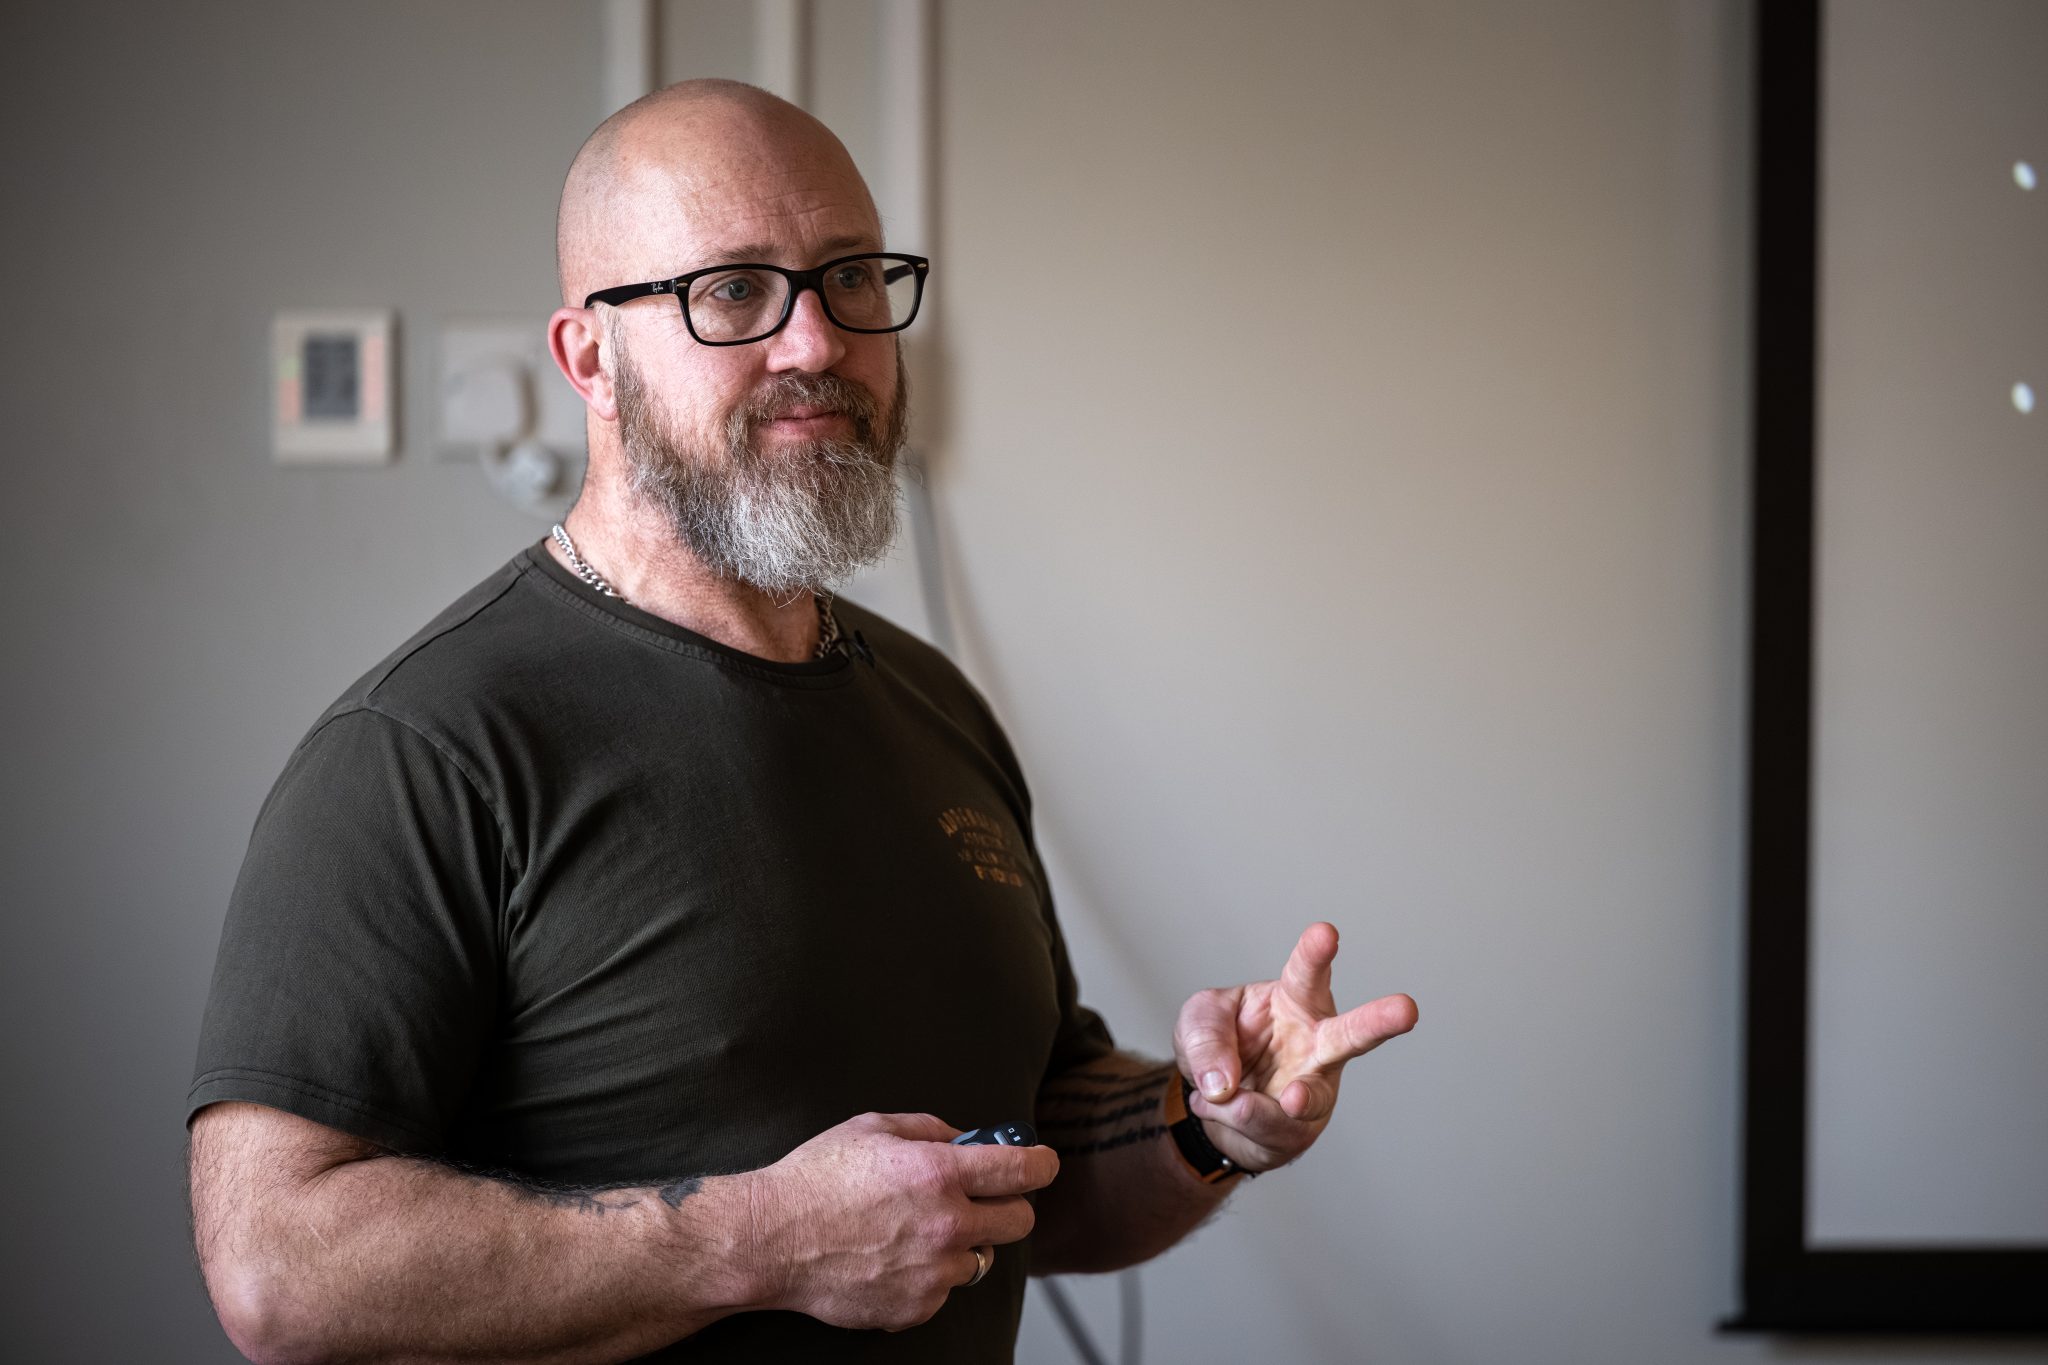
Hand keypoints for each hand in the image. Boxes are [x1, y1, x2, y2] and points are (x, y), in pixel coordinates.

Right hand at [747, 1112, 1059, 1331]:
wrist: (770, 1240)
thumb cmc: (815, 1179)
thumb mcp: (873, 1128)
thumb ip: (930, 1130)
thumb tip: (967, 1139)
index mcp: (938, 1173)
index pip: (1024, 1171)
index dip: (1040, 1164)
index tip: (1041, 1164)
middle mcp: (945, 1225)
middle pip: (1019, 1221)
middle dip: (1007, 1205)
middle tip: (981, 1199)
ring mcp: (932, 1273)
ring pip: (981, 1259)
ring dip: (964, 1244)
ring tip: (918, 1231)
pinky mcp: (915, 1308)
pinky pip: (945, 1290)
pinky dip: (930, 1276)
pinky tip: (894, 1258)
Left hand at [1173, 922, 1415, 1173]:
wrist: (1214, 1101)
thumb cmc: (1221, 1043)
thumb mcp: (1198, 1023)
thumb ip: (1206, 1040)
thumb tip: (1223, 1084)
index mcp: (1294, 1000)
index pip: (1306, 972)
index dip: (1316, 953)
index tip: (1325, 932)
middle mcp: (1315, 1041)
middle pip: (1352, 1033)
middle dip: (1378, 1022)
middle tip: (1406, 1009)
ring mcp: (1313, 1087)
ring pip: (1311, 1098)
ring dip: (1292, 1102)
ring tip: (1263, 1101)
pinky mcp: (1300, 1128)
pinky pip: (1270, 1129)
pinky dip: (1239, 1121)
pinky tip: (1227, 1107)